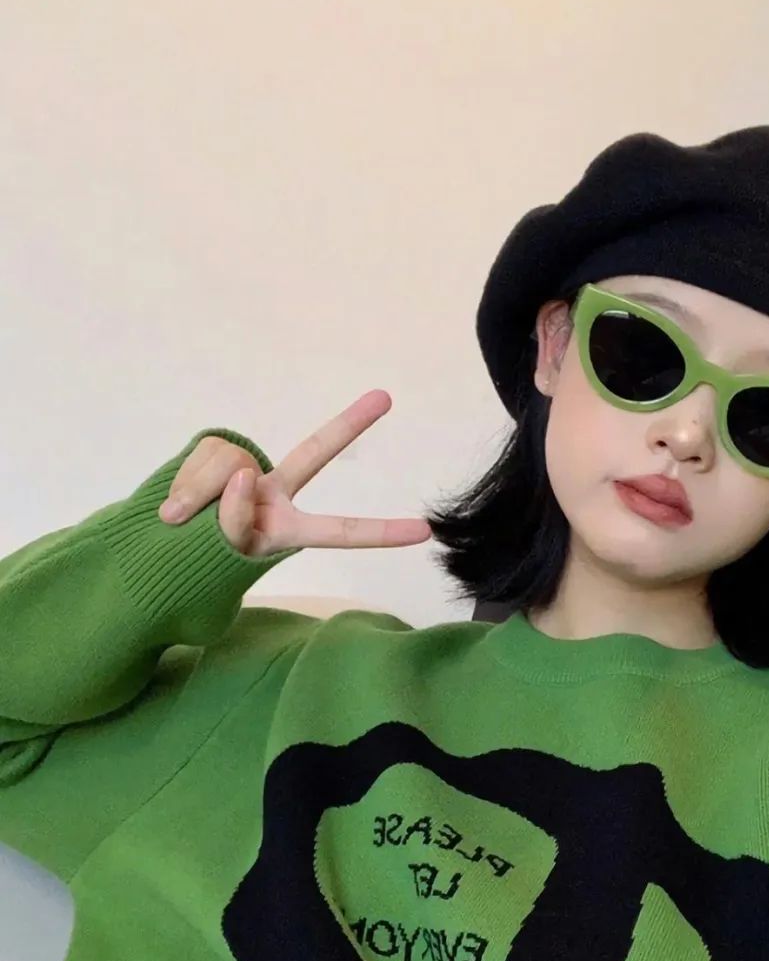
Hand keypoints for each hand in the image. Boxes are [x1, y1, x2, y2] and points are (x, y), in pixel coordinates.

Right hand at [157, 392, 431, 559]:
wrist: (151, 547)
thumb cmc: (193, 563)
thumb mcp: (220, 560)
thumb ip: (231, 521)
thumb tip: (238, 477)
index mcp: (286, 531)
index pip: (340, 532)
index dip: (380, 535)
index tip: (425, 532)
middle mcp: (274, 494)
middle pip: (314, 453)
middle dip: (348, 425)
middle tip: (387, 397)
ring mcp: (245, 471)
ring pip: (231, 469)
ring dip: (200, 497)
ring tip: (183, 521)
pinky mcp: (215, 451)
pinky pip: (205, 458)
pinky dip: (185, 483)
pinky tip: (175, 505)